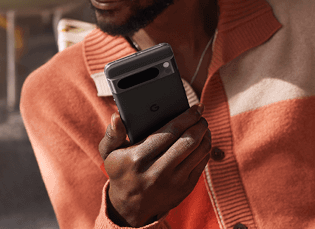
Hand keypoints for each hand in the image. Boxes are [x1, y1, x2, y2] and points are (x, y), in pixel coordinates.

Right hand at [99, 105, 211, 226]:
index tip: (196, 107)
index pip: (169, 132)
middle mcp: (157, 172)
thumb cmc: (122, 171)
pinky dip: (206, 150)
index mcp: (138, 159)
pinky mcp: (184, 190)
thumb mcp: (109, 153)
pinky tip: (203, 142)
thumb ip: (112, 133)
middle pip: (188, 141)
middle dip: (199, 124)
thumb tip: (116, 116)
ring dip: (206, 136)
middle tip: (201, 116)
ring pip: (199, 152)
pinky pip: (202, 164)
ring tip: (203, 127)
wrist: (130, 207)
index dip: (186, 117)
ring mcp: (173, 183)